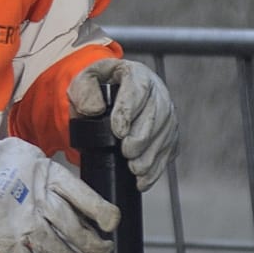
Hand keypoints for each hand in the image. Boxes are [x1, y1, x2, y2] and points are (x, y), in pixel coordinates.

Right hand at [0, 124, 118, 252]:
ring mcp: (22, 224)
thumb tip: (73, 191)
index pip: (88, 200)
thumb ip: (55, 174)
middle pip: (77, 232)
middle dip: (95, 247)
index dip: (106, 216)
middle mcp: (40, 203)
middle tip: (102, 251)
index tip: (112, 225)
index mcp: (50, 178)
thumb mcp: (34, 155)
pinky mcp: (4, 241)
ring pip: (58, 252)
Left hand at [69, 58, 178, 188]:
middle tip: (126, 152)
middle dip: (142, 137)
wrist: (108, 97)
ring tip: (135, 169)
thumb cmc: (98, 89)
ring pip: (166, 134)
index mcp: (137, 74)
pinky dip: (157, 167)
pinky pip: (169, 150)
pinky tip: (144, 179)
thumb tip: (94, 109)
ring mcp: (167, 113)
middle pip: (157, 114)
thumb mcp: (83, 81)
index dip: (129, 110)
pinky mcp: (170, 133)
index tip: (118, 131)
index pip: (137, 89)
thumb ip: (83, 90)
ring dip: (151, 155)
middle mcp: (157, 92)